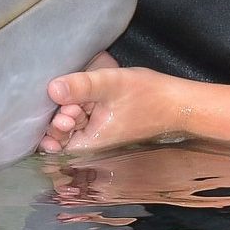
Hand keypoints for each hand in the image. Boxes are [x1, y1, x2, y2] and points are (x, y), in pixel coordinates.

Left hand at [38, 54, 184, 153]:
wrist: (177, 104)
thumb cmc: (148, 97)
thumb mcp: (111, 84)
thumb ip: (81, 86)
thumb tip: (51, 88)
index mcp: (90, 142)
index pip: (56, 144)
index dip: (54, 127)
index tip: (67, 109)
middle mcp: (92, 143)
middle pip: (62, 134)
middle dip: (61, 117)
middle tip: (73, 103)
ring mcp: (99, 133)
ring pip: (73, 125)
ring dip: (72, 110)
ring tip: (81, 99)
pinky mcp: (105, 123)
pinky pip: (85, 119)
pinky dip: (82, 108)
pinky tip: (86, 97)